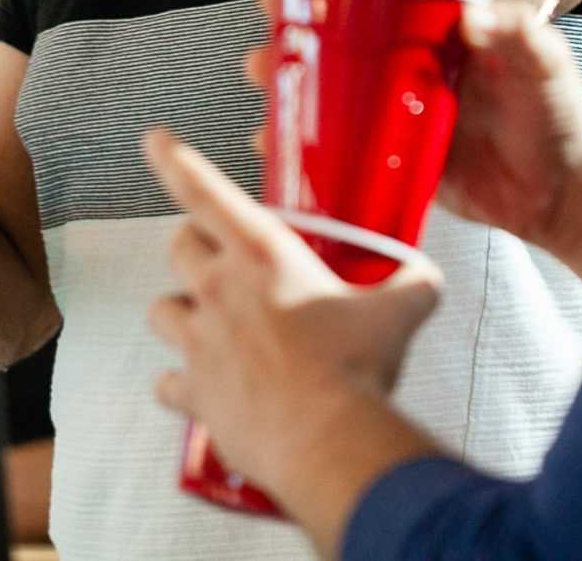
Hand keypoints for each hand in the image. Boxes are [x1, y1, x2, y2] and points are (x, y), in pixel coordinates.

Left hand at [141, 129, 441, 490]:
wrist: (328, 441)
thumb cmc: (355, 369)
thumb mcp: (399, 313)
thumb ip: (412, 284)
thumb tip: (425, 276)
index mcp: (263, 254)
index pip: (204, 191)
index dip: (174, 159)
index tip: (156, 140)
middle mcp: (221, 289)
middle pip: (179, 246)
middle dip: (193, 247)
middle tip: (218, 261)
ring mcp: (200, 341)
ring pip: (161, 309)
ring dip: (179, 311)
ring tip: (204, 323)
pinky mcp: (195, 391)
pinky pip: (167, 383)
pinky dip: (180, 386)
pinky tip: (200, 390)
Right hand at [241, 0, 581, 245]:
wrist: (564, 189)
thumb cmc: (559, 114)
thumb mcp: (545, 60)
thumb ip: (517, 31)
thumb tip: (472, 15)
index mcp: (437, 35)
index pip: (374, 1)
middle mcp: (409, 71)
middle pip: (338, 49)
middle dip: (292, 43)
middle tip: (265, 45)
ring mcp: (398, 118)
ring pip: (333, 100)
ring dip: (292, 95)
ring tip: (264, 94)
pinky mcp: (397, 164)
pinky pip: (345, 156)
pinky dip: (310, 153)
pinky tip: (280, 153)